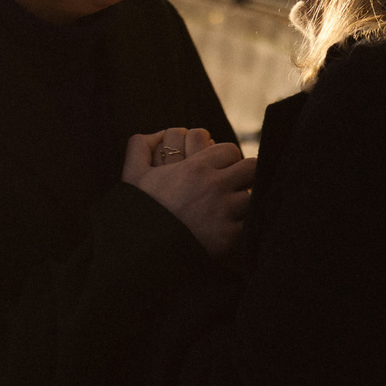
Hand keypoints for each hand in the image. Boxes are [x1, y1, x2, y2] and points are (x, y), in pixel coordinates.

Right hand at [123, 128, 255, 256]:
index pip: (230, 150)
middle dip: (244, 175)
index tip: (219, 168)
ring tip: (232, 207)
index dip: (226, 158)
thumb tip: (158, 134)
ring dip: (245, 201)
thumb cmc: (138, 212)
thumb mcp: (132, 175)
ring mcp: (224, 212)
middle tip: (233, 185)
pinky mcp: (229, 237)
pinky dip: (242, 225)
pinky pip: (249, 224)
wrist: (141, 252)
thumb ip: (140, 146)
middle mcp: (214, 186)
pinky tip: (230, 228)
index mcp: (196, 168)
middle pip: (251, 168)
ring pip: (253, 197)